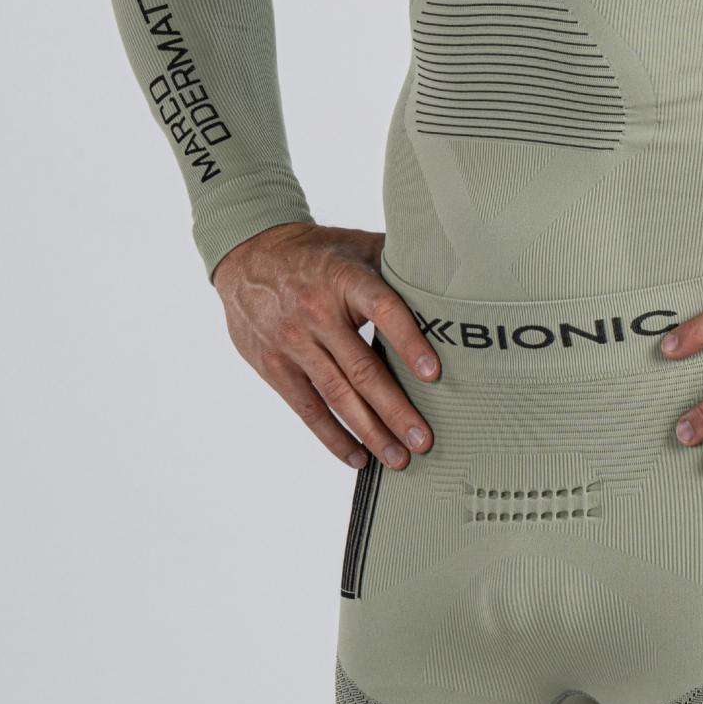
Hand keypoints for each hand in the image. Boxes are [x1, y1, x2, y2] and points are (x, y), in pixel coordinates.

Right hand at [211, 222, 440, 471]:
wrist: (250, 255)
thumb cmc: (318, 254)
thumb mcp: (357, 245)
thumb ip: (398, 263)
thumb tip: (452, 276)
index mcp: (346, 279)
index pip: (384, 310)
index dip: (409, 343)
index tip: (434, 374)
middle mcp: (318, 313)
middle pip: (362, 368)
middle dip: (396, 409)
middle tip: (424, 440)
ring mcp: (293, 343)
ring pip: (337, 395)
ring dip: (370, 432)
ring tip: (399, 458)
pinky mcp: (274, 366)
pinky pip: (307, 408)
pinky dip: (333, 437)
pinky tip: (358, 457)